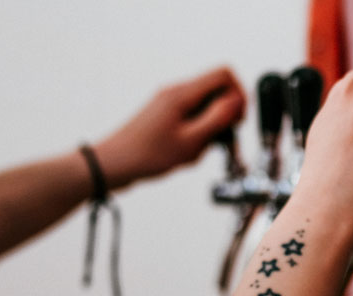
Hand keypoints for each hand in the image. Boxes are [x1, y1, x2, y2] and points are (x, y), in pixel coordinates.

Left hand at [94, 66, 245, 189]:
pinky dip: (199, 133)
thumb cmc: (145, 155)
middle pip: (217, 90)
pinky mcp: (168, 114)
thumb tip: (237, 101)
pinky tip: (189, 150)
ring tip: (200, 149)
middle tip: (222, 138)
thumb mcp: (190, 141)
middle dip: (226, 115)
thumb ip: (217, 119)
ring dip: (212, 128)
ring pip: (207, 106)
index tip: (238, 120)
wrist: (113, 164)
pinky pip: (194, 117)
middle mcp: (177, 92)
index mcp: (182, 94)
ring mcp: (171, 102)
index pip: (224, 75)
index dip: (239, 95)